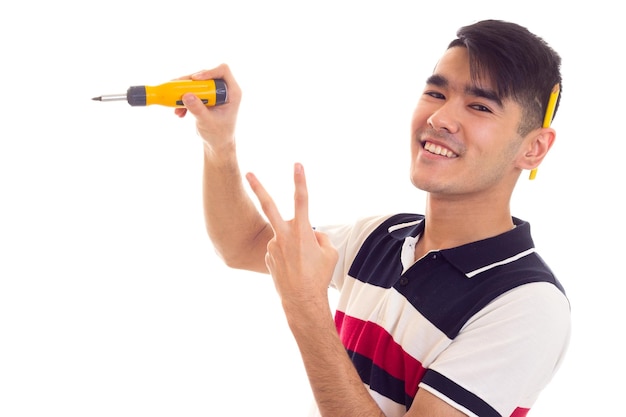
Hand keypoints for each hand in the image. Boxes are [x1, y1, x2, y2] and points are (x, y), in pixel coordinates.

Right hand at [174, 64, 241, 153]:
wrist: (217, 144)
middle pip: (205, 76)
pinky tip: (179, 113)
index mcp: (232, 93)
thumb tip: (186, 95)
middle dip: (189, 83)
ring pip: (196, 83)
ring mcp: (213, 93)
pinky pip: (191, 92)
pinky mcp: (204, 98)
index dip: (209, 72)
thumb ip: (198, 109)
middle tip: (177, 90)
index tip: (195, 79)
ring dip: (183, 92)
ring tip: (176, 107)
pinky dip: (183, 100)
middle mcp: (224, 90)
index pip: (222, 71)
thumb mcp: (207, 122)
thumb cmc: (219, 135)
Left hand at [246, 163, 337, 307]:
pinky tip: (294, 269)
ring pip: (286, 236)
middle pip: (268, 206)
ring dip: (295, 245)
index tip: (297, 164)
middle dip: (257, 188)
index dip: (300, 180)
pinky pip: (281, 249)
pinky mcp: (268, 256)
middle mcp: (284, 235)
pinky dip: (289, 256)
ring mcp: (273, 246)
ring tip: (302, 265)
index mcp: (302, 231)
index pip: (302, 199)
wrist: (302, 300)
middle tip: (247, 173)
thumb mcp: (329, 253)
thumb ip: (319, 237)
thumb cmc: (319, 276)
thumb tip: (309, 234)